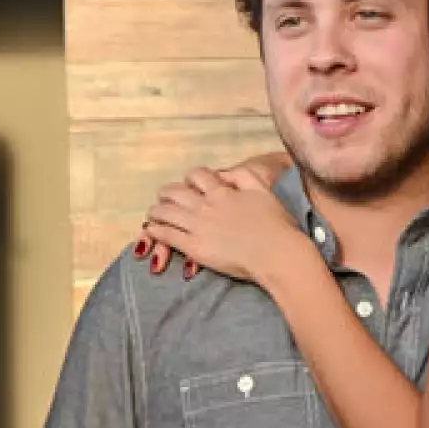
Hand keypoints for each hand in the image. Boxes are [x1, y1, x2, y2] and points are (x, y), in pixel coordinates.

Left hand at [141, 167, 305, 284]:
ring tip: (154, 214)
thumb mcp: (263, 190)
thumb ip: (244, 176)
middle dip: (167, 193)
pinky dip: (156, 231)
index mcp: (223, 191)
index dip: (190, 178)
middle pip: (175, 192)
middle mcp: (206, 206)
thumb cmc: (276, 224)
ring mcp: (198, 226)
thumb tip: (225, 174)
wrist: (276, 253)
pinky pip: (167, 235)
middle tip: (164, 197)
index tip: (189, 184)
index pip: (197, 176)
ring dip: (157, 211)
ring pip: (166, 213)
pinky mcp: (195, 247)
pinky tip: (152, 230)